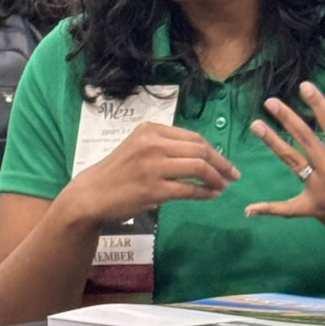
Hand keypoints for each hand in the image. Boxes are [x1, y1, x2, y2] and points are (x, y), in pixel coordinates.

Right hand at [59, 121, 239, 227]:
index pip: (192, 137)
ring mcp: (153, 167)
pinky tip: (211, 195)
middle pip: (200, 150)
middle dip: (221, 163)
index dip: (213, 150)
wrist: (91, 194)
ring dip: (216, 178)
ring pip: (198, 167)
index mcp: (150, 130)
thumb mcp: (137, 147)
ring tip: (223, 186)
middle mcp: (152, 144)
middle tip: (233, 174)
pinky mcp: (153, 189)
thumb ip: (164, 146)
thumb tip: (199, 155)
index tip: (224, 161)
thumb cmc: (116, 173)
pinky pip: (188, 189)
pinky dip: (204, 192)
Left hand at [244, 81, 324, 269]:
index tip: (305, 87)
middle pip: (305, 139)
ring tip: (256, 126)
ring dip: (273, 143)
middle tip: (270, 102)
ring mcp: (321, 192)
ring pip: (293, 162)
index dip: (318, 104)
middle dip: (287, 118)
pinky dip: (269, 209)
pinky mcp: (315, 210)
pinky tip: (249, 209)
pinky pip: (288, 209)